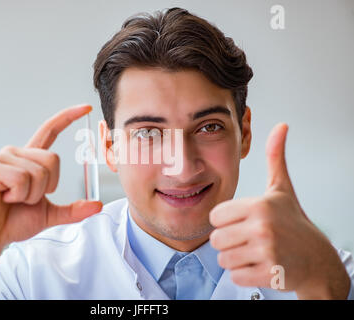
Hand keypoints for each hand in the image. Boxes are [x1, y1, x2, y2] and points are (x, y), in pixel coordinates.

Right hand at [0, 104, 102, 297]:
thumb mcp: (49, 215)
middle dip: (47, 187)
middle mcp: (15, 153)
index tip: (87, 107)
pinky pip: (22, 179)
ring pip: (39, 172)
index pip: (50, 130)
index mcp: (29, 159)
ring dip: (31, 195)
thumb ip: (73, 210)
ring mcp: (2, 158)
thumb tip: (98, 205)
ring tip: (12, 200)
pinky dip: (19, 195)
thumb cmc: (14, 222)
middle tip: (26, 199)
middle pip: (52, 159)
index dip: (68, 117)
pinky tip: (3, 199)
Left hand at [209, 123, 349, 298]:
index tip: (242, 221)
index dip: (226, 221)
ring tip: (255, 252)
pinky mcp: (268, 275)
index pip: (215, 216)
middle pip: (215, 239)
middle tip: (248, 239)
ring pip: (223, 259)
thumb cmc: (294, 223)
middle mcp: (262, 227)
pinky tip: (260, 265)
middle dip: (229, 242)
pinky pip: (235, 277)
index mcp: (259, 205)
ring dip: (236, 259)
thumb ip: (276, 157)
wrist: (318, 260)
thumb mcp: (282, 189)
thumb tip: (281, 125)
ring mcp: (266, 253)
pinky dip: (244, 274)